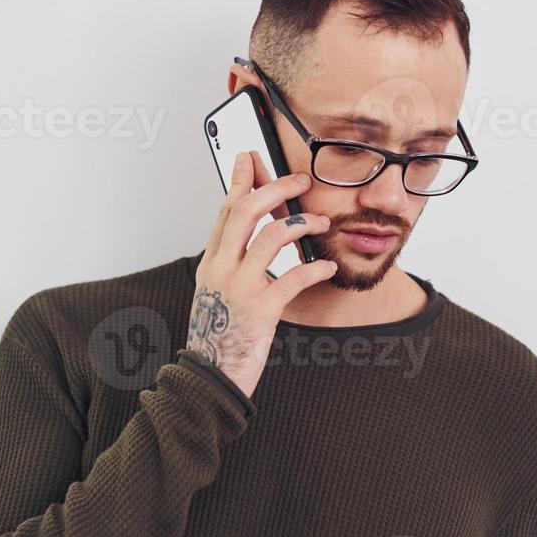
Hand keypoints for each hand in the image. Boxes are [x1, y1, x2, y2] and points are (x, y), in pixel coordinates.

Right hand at [187, 150, 335, 397]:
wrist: (209, 377)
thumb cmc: (217, 338)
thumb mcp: (215, 295)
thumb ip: (228, 267)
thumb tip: (244, 243)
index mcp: (211, 264)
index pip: (225, 213)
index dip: (239, 183)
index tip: (250, 160)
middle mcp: (221, 270)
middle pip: (246, 213)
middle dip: (275, 189)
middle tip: (299, 180)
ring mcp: (240, 288)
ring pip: (272, 238)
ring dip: (302, 224)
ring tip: (322, 222)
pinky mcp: (261, 310)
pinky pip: (293, 278)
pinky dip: (314, 268)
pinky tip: (327, 266)